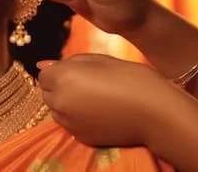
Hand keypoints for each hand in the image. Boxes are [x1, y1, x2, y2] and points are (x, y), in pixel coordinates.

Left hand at [38, 54, 174, 146]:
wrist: (155, 112)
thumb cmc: (130, 78)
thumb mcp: (99, 59)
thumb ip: (68, 62)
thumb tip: (42, 63)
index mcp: (62, 78)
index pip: (44, 74)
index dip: (60, 71)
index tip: (78, 71)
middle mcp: (59, 102)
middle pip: (47, 93)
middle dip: (60, 87)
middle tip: (87, 83)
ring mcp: (69, 122)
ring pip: (56, 109)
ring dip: (67, 102)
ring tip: (95, 98)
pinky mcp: (80, 136)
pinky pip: (69, 123)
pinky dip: (77, 117)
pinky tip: (100, 112)